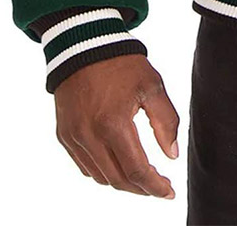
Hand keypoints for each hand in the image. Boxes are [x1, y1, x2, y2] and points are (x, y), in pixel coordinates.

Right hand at [53, 54, 179, 198]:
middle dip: (141, 188)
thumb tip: (171, 155)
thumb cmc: (122, 63)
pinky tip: (118, 165)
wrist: (84, 44)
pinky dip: (103, 171)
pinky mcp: (64, 135)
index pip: (136, 170)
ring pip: (99, 176)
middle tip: (159, 187)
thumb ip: (165, 122)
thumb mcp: (152, 86)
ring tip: (142, 177)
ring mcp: (73, 137)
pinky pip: (84, 165)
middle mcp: (89, 136)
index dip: (154, 186)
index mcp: (113, 123)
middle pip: (117, 180)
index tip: (169, 192)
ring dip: (122, 182)